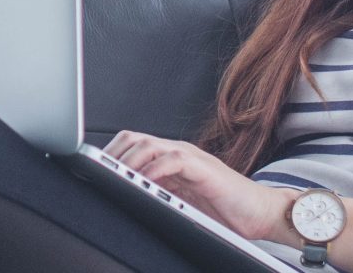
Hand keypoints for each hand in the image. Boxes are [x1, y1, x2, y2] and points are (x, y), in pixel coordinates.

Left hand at [103, 130, 294, 242]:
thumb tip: (125, 199)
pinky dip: (154, 169)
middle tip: (98, 173)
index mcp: (170, 159)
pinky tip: (144, 181)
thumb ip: (158, 194)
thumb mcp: (181, 202)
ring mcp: (191, 158)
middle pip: (134, 139)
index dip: (110, 154)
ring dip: (129, 160)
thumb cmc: (224, 210)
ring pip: (150, 144)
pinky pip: (173, 159)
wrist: (262, 213)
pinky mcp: (204, 168)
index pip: (132, 145)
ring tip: (115, 176)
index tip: (90, 169)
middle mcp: (178, 152)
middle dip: (113, 154)